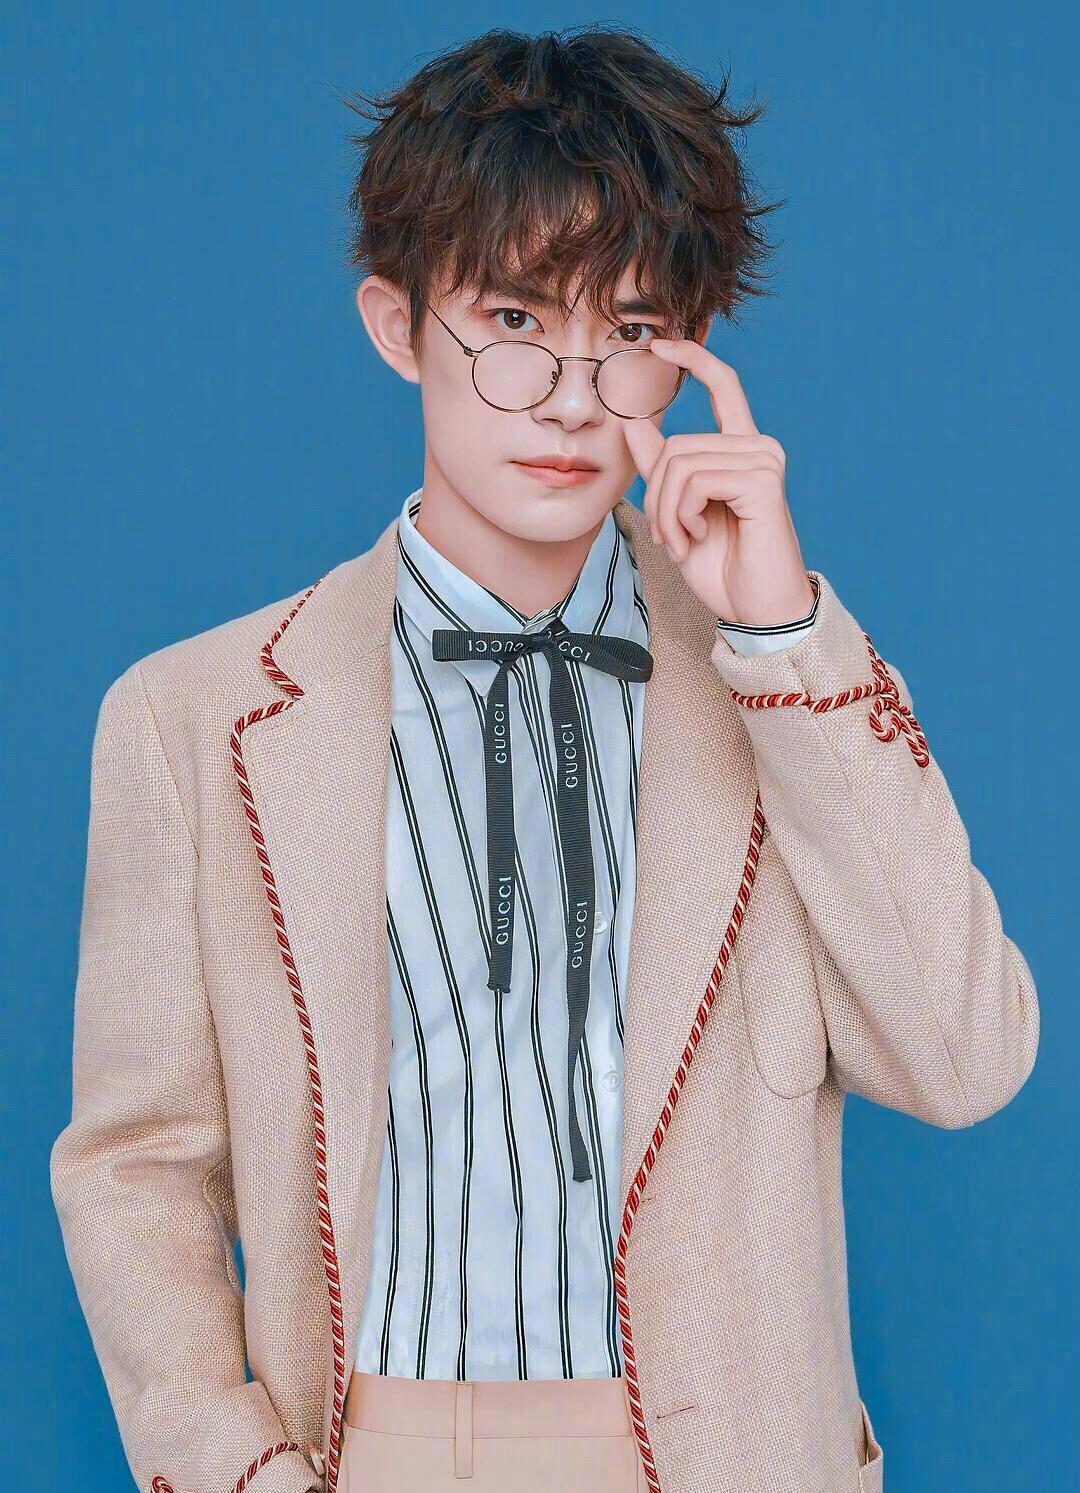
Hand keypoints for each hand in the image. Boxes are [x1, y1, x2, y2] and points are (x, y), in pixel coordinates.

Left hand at [622, 339, 816, 626]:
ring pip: (679, 464)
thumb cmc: (722, 568)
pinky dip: (681, 516)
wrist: (756, 610)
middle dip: (656, 495)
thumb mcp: (678, 514)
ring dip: (665, 513)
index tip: (658, 345)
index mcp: (742, 451)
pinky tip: (696, 539)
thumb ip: (660, 468)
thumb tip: (633, 422)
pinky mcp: (762, 480)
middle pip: (676, 445)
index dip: (693, 360)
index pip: (724, 386)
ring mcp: (764, 460)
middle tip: (666, 536)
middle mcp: (759, 447)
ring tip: (681, 543)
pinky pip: (694, 481)